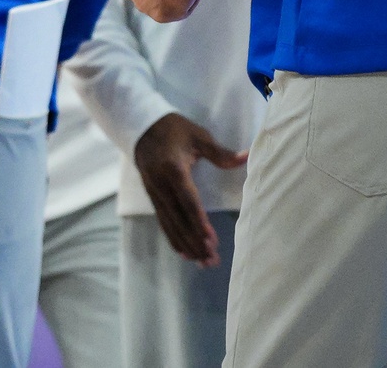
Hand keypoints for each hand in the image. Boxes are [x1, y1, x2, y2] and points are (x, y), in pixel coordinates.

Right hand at [134, 112, 247, 265]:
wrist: (140, 124)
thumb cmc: (173, 129)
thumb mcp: (197, 135)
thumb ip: (220, 152)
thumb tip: (246, 158)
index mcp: (173, 169)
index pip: (188, 200)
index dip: (199, 221)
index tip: (210, 240)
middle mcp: (160, 184)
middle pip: (179, 218)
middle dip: (195, 241)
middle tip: (212, 260)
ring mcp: (154, 191)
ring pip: (170, 223)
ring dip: (186, 244)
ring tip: (202, 262)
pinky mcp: (151, 195)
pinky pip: (162, 220)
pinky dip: (173, 237)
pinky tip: (183, 252)